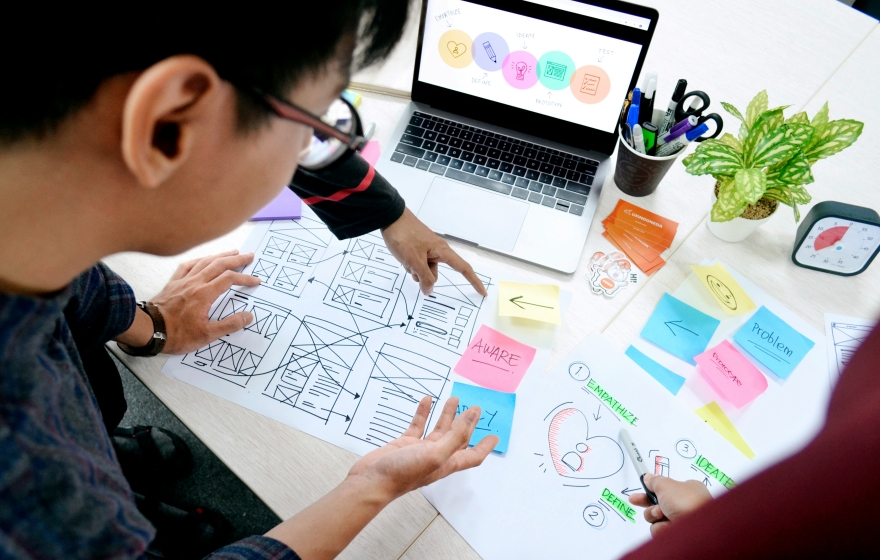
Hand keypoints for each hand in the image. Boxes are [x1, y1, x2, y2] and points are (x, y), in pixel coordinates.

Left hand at [150, 250, 260, 353]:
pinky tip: (203, 259)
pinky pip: (187, 266)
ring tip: (232, 252)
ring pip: (204, 262)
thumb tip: (248, 316)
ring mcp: (183, 281)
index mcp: (204, 294)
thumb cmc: (177, 334)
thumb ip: (229, 324)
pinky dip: (198, 260)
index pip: (229, 279)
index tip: (255, 281)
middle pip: (219, 264)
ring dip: (220, 255)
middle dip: (236, 259)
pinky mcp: (173, 283)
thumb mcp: (207, 335)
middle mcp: (195, 283)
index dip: (245, 278)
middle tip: (249, 256)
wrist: (149, 329)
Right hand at [347, 396, 497, 501]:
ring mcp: (420, 449)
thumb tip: (471, 416)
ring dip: (447, 414)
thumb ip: (455, 436)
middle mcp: (436, 456)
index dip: (485, 446)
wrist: (372, 481)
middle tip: (475, 408)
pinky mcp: (404, 443)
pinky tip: (426, 400)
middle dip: (467, 423)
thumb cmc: (403, 474)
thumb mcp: (436, 454)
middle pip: (457, 437)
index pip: (472, 455)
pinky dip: (423, 412)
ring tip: (454, 399)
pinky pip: (417, 425)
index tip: (495, 436)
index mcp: (447, 462)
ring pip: (438, 428)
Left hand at [381, 207, 486, 296]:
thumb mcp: (414, 261)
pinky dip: (409, 264)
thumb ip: (424, 278)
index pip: (463, 268)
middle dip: (423, 276)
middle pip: (435, 273)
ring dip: (413, 269)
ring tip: (403, 258)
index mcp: (442, 251)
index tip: (483, 292)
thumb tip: (429, 291)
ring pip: (423, 269)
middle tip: (411, 266)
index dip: (474, 281)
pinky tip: (401, 256)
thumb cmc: (404, 236)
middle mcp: (437, 250)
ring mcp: (426, 249)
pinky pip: (416, 263)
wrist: (389, 217)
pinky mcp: (417, 248)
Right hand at [629, 474, 712, 536]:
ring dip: (654, 516)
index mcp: (688, 490)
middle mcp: (685, 505)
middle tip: (635, 500)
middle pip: (658, 504)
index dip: (650, 490)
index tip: (639, 489)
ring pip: (657, 518)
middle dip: (650, 505)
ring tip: (662, 515)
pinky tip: (668, 527)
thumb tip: (648, 478)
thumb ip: (654, 481)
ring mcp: (681, 521)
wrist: (699, 530)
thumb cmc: (686, 502)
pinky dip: (661, 528)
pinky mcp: (677, 534)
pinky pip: (660, 531)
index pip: (665, 489)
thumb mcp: (666, 485)